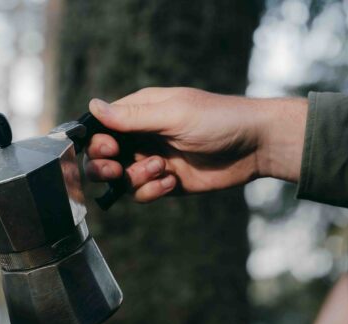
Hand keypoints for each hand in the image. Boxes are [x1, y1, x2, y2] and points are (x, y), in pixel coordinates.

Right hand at [84, 88, 306, 201]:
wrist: (255, 146)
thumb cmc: (218, 120)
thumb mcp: (173, 114)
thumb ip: (132, 116)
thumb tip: (93, 106)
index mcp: (140, 112)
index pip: (101, 128)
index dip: (98, 143)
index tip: (109, 151)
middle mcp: (142, 136)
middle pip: (103, 157)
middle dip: (104, 167)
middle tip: (117, 171)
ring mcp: (152, 160)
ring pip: (121, 179)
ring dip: (136, 179)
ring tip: (163, 170)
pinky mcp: (165, 182)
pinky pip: (141, 193)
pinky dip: (152, 191)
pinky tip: (173, 182)